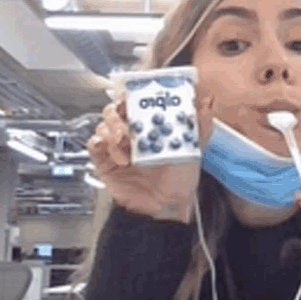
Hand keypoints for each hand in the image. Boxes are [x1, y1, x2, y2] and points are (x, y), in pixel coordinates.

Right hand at [86, 84, 217, 223]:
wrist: (165, 205)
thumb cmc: (180, 177)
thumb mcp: (194, 147)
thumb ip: (200, 123)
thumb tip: (206, 100)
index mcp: (149, 124)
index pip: (133, 100)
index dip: (130, 94)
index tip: (133, 97)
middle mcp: (131, 132)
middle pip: (114, 109)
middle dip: (119, 115)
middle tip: (129, 128)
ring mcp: (116, 145)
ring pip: (103, 125)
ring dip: (114, 134)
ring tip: (127, 150)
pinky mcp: (105, 160)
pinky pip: (94, 144)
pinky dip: (103, 146)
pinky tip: (119, 158)